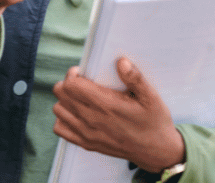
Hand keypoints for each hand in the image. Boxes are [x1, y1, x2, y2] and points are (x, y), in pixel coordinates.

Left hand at [52, 57, 185, 172]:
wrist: (156, 151)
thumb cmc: (154, 122)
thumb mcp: (151, 97)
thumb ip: (135, 78)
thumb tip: (121, 62)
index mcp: (107, 106)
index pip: (72, 86)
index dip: (74, 74)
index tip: (84, 72)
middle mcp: (93, 120)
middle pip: (61, 95)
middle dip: (68, 83)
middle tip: (82, 82)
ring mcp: (88, 134)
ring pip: (58, 110)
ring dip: (65, 100)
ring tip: (80, 97)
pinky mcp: (87, 144)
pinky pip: (60, 129)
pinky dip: (64, 119)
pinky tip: (77, 113)